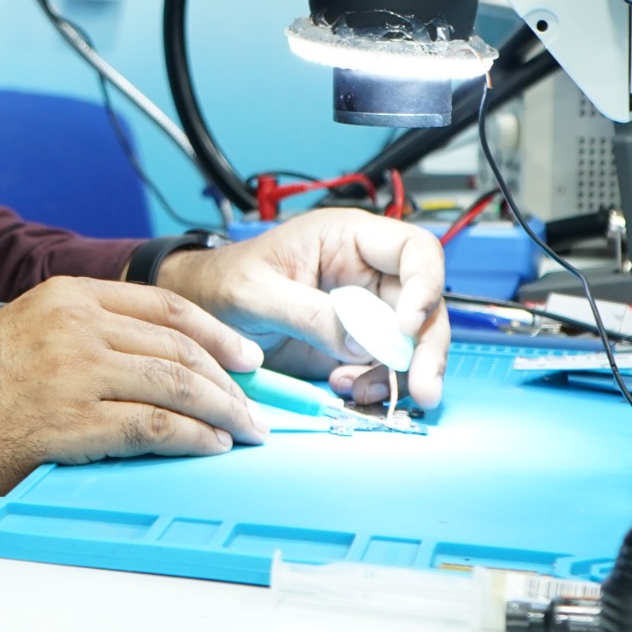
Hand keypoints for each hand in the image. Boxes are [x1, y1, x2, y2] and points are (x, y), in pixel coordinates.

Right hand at [0, 276, 268, 516]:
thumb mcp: (25, 330)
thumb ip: (83, 331)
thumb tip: (155, 360)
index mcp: (65, 295)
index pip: (163, 305)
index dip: (214, 332)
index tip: (243, 356)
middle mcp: (76, 325)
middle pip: (178, 346)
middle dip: (228, 379)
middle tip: (254, 405)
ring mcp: (76, 371)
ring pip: (176, 384)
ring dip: (222, 412)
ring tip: (244, 431)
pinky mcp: (75, 421)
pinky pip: (155, 427)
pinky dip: (193, 438)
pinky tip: (210, 447)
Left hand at [152, 209, 449, 409]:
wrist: (204, 311)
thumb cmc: (225, 282)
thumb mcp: (255, 292)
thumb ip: (305, 312)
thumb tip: (361, 341)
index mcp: (347, 238)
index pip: (413, 249)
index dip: (424, 284)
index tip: (408, 324)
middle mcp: (367, 273)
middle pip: (425, 304)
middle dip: (427, 348)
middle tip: (424, 388)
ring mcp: (366, 312)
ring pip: (412, 342)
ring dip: (401, 374)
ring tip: (361, 392)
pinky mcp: (357, 346)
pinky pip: (387, 368)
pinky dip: (379, 386)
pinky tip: (349, 390)